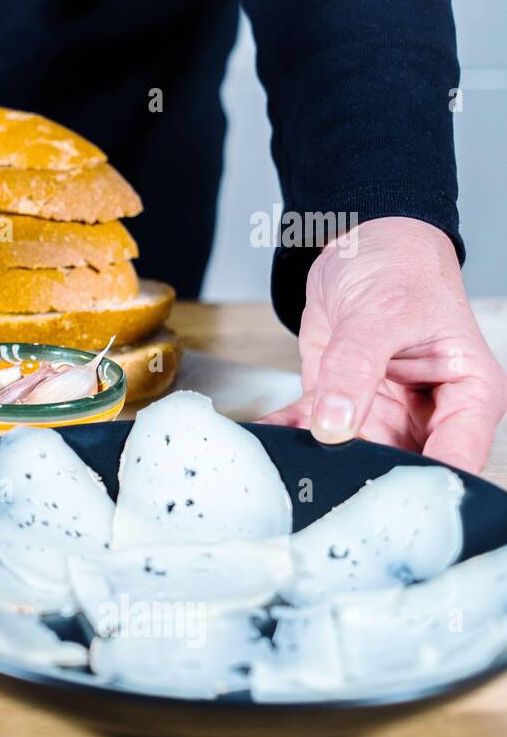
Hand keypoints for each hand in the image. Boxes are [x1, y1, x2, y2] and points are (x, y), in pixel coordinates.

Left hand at [262, 217, 506, 472]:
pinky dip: (288, 434)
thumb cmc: (401, 267)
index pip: (457, 458)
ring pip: (353, 456)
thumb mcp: (381, 312)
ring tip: (285, 459)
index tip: (376, 491)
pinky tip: (267, 435)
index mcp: (469, 393)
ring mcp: (384, 412)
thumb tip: (335, 425)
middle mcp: (430, 412)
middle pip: (402, 466)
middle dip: (360, 477)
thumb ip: (356, 368)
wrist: (363, 245)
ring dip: (317, 458)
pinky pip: (312, 430)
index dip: (421, 482)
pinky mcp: (342, 405)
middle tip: (319, 480)